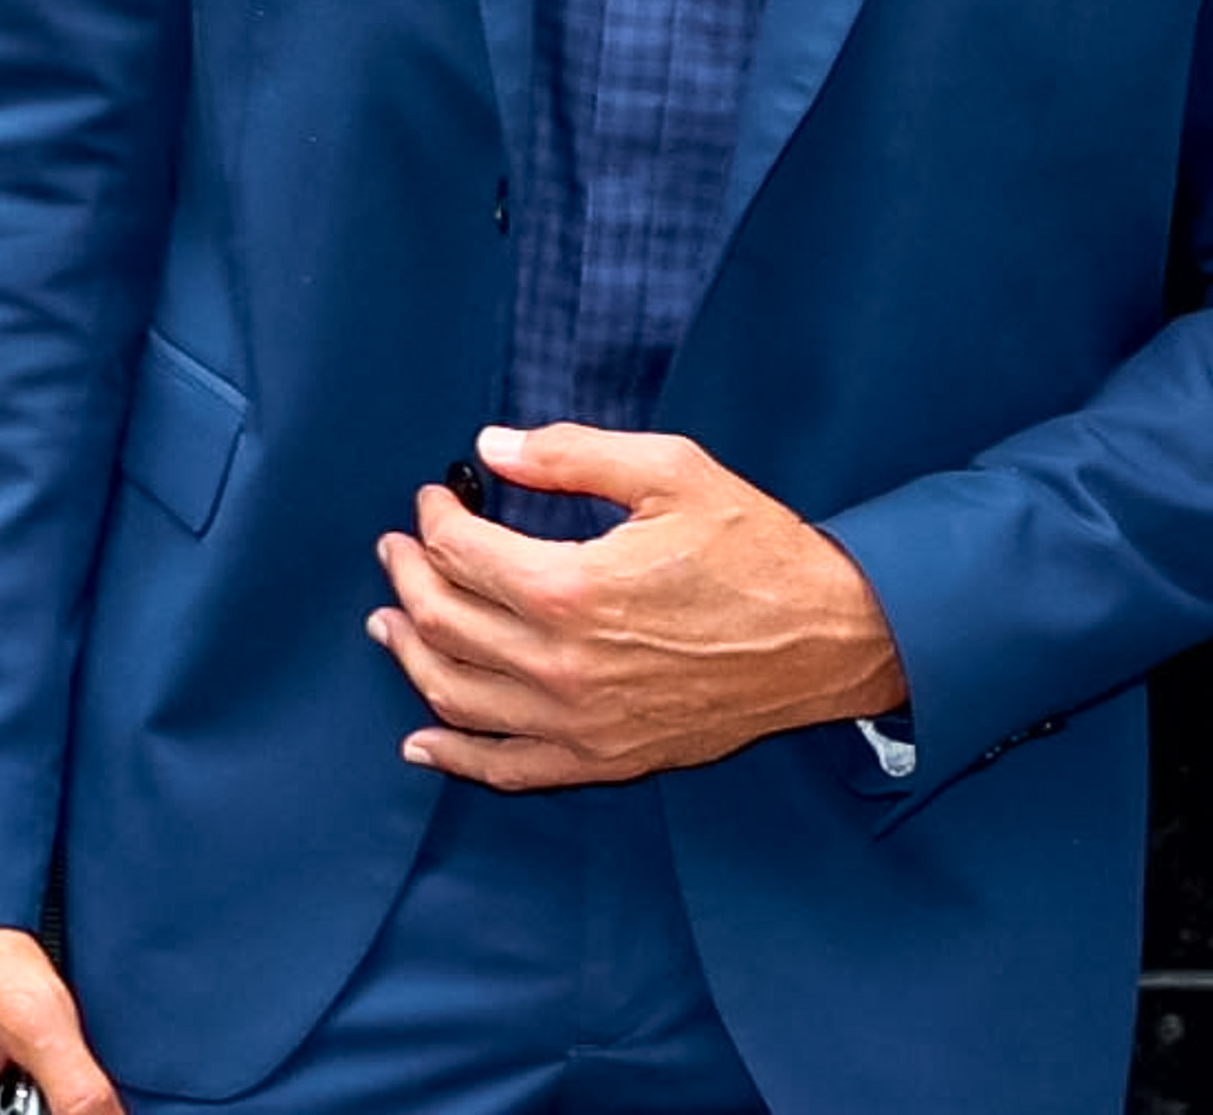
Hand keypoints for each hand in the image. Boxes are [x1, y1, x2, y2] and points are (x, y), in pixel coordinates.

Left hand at [366, 423, 905, 790]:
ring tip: (387, 622)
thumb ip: (571, 453)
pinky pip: (506, 769)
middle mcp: (561, 666)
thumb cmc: (754, 547)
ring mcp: (578, 723)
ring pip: (457, 697)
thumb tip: (490, 444)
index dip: (435, 517)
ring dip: (409, 656)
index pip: (463, 553)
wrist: (825, 636)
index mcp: (573, 588)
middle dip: (409, 576)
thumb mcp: (671, 471)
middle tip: (398, 547)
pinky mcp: (602, 759)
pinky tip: (424, 739)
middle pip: (444, 623)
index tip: (434, 495)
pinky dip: (454, 755)